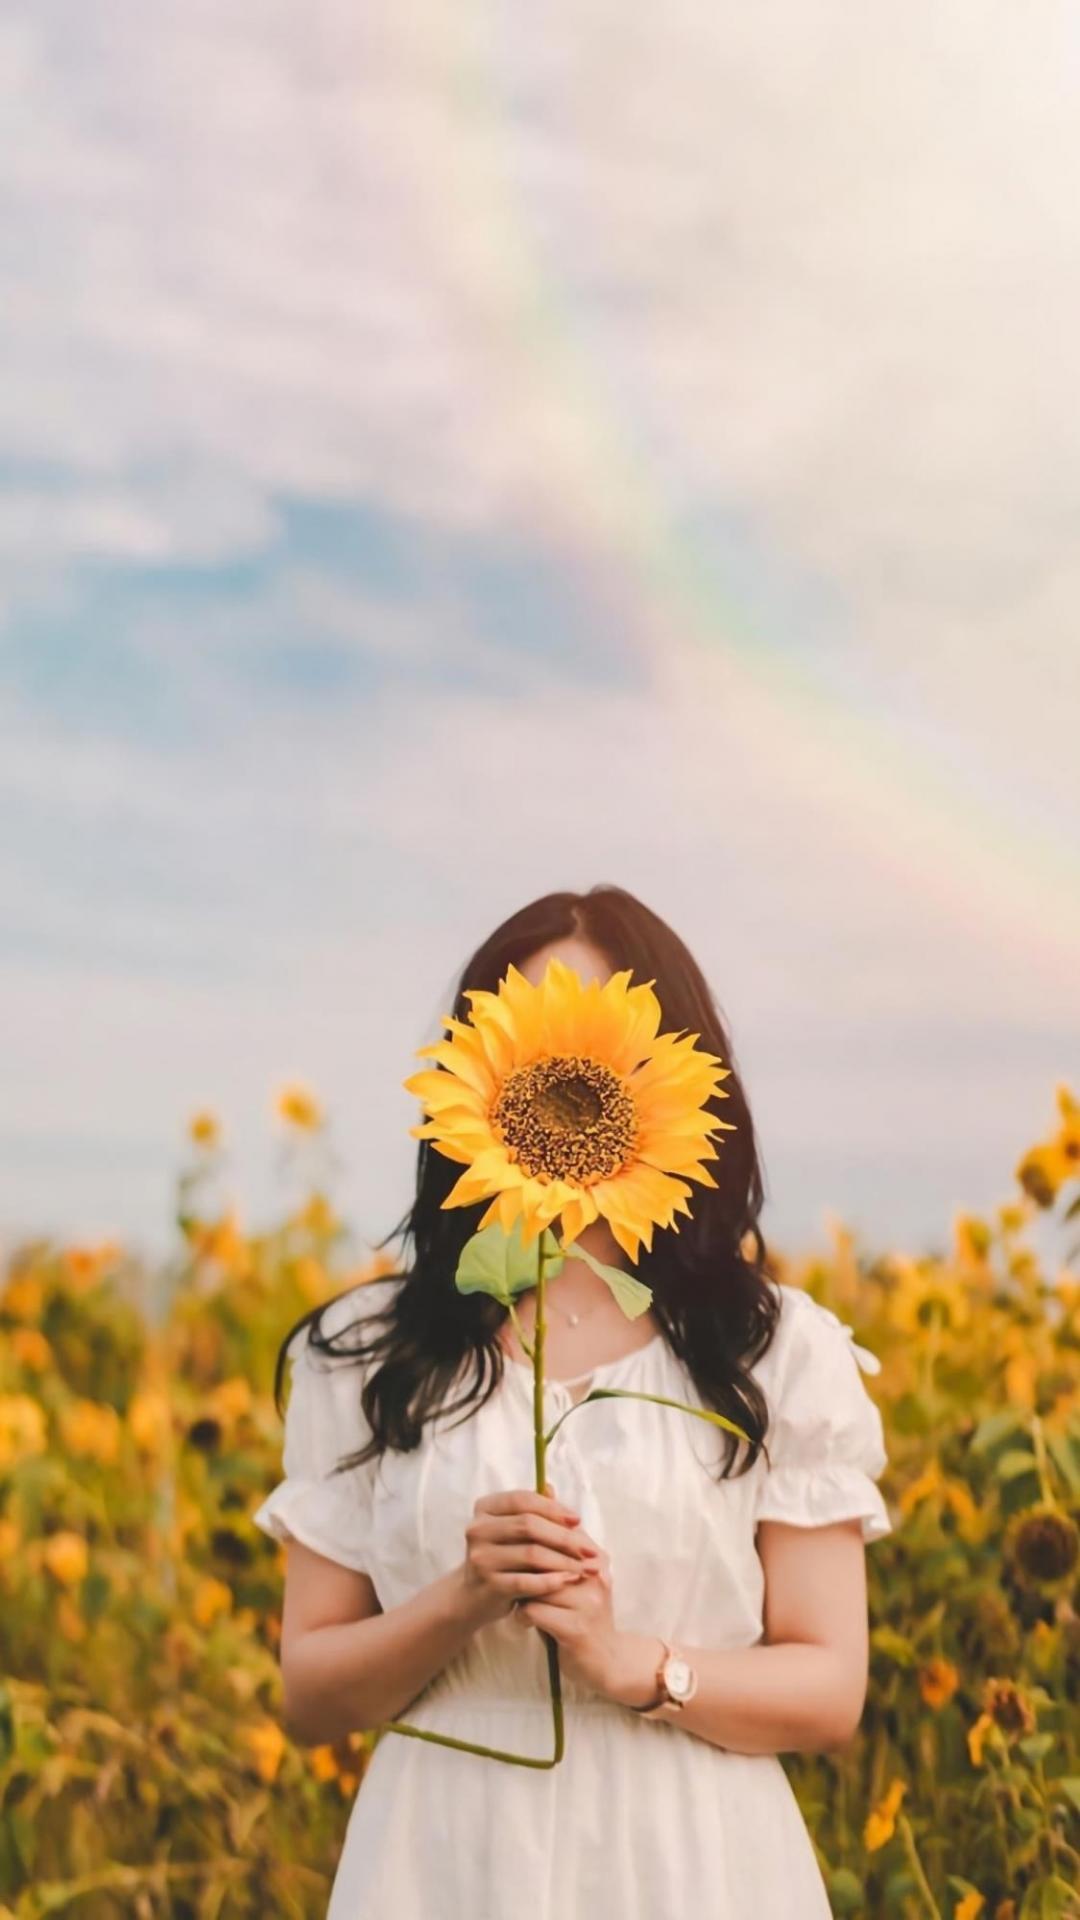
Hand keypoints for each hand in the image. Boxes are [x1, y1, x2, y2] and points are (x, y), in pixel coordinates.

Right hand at [458, 1482, 598, 1629]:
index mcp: (485, 1508)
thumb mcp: (513, 1531)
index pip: (522, 1499)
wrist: (474, 1597)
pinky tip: (568, 1580)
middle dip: (564, 1537)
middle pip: (529, 1525)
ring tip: (586, 1567)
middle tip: (590, 1549)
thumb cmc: (503, 1558)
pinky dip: (551, 1581)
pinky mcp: (488, 1585)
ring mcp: (481, 1558)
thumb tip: (552, 1488)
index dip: (553, 1508)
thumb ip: (532, 1511)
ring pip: (531, 1553)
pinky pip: (527, 1581)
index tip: (578, 1520)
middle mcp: (478, 1529)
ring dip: (564, 1560)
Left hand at [512, 1539, 628, 1697]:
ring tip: (518, 1601)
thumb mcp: (581, 1582)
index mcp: (597, 1560)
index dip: (533, 1538)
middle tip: (509, 1576)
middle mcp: (595, 1577)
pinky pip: (535, 1610)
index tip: (516, 1549)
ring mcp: (587, 1603)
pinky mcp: (575, 1629)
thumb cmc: (585, 1616)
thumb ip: (563, 1557)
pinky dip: (523, 1615)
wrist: (609, 1661)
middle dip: (523, 1567)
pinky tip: (525, 1621)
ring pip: (537, 1583)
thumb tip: (529, 1529)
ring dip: (521, 1593)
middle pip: (545, 1556)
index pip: (560, 1533)